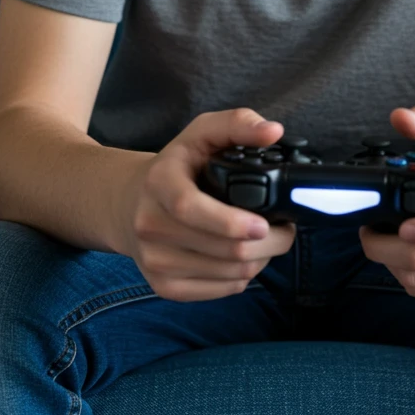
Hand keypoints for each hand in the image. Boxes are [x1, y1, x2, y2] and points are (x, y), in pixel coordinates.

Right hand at [117, 108, 296, 301]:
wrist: (129, 204)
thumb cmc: (177, 166)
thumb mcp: (201, 133)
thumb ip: (238, 123)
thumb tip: (273, 131)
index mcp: (159, 182)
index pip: (190, 208)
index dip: (231, 221)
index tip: (264, 224)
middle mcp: (150, 225)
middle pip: (223, 249)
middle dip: (269, 242)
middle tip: (285, 227)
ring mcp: (155, 261)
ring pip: (229, 273)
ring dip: (261, 259)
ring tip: (267, 239)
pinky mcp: (164, 287)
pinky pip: (222, 290)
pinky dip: (244, 276)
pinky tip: (245, 256)